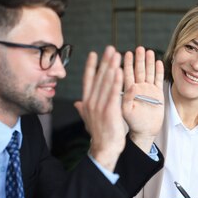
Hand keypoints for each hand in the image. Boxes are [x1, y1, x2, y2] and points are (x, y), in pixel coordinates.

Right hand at [74, 46, 124, 171]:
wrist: (104, 148)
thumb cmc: (100, 134)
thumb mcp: (89, 119)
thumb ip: (83, 108)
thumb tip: (77, 102)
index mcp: (87, 102)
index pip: (88, 80)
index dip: (91, 66)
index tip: (94, 53)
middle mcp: (91, 102)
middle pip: (98, 77)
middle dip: (105, 62)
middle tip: (110, 48)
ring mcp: (99, 106)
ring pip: (106, 83)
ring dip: (111, 67)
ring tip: (117, 55)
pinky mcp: (109, 111)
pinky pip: (113, 93)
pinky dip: (116, 82)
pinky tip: (120, 71)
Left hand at [122, 46, 164, 151]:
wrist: (145, 132)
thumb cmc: (133, 123)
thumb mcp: (127, 112)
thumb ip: (127, 99)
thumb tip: (130, 86)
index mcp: (128, 91)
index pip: (126, 74)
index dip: (126, 64)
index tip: (126, 53)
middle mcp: (138, 88)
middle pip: (138, 70)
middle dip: (139, 59)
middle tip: (139, 48)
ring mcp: (148, 90)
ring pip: (149, 73)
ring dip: (149, 62)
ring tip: (149, 51)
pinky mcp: (158, 94)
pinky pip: (159, 80)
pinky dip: (159, 71)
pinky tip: (159, 62)